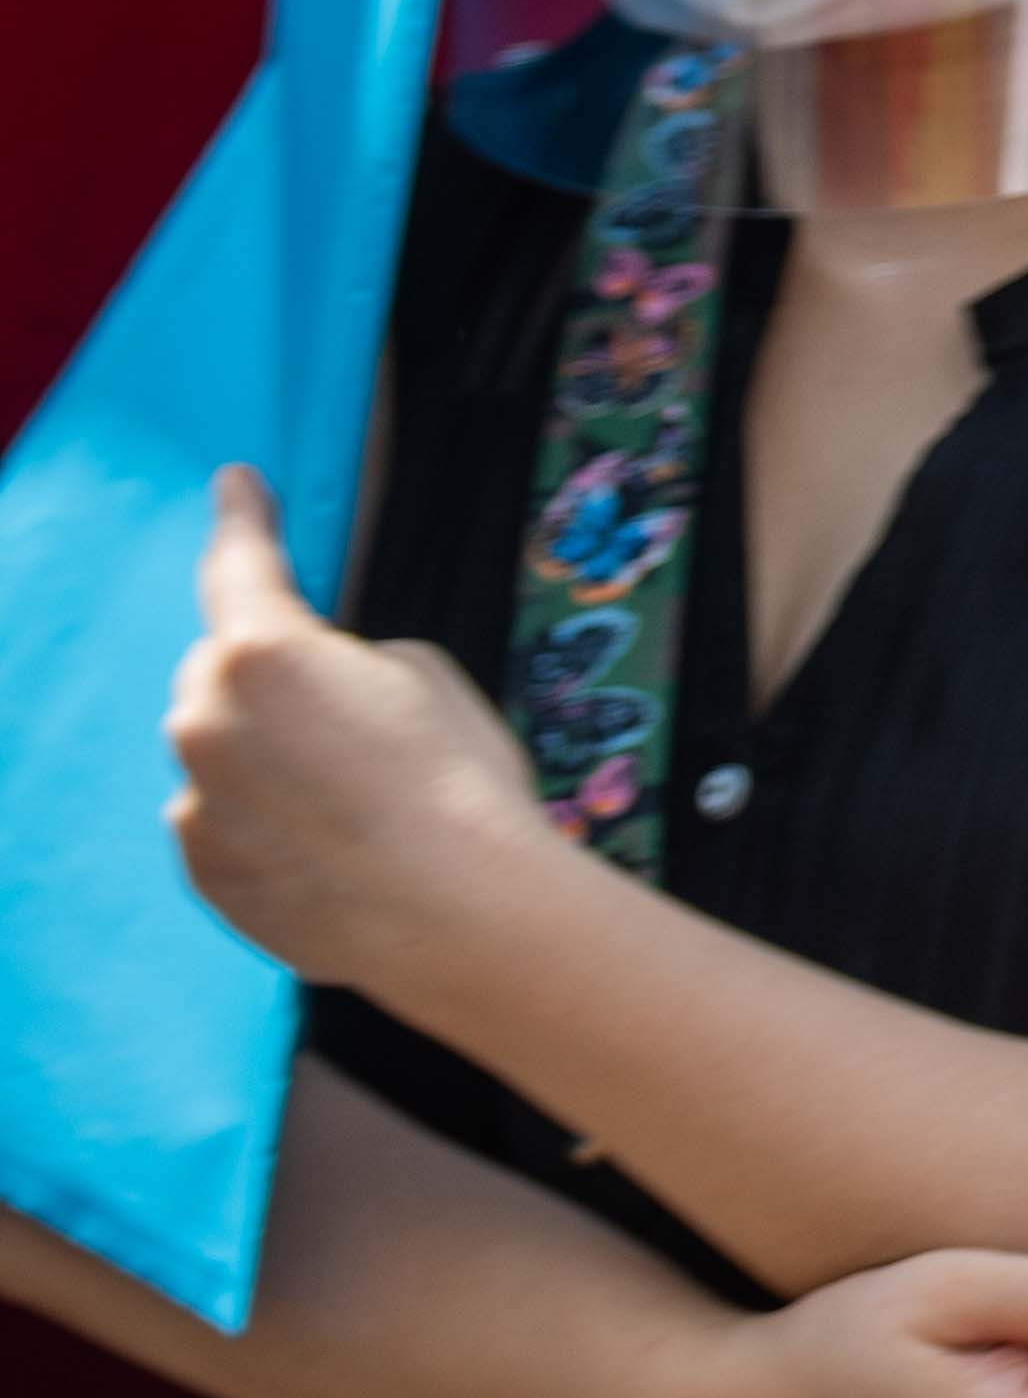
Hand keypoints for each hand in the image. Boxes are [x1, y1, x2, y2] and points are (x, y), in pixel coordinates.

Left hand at [165, 469, 554, 989]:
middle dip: (269, 681)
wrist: (461, 913)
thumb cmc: (458, 782)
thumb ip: (347, 665)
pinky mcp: (203, 873)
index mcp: (263, 654)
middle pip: (219, 673)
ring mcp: (195, 805)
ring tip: (353, 800)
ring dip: (265, 758)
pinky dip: (264, 823)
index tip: (235, 483)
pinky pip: (221, 823)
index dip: (243, 517)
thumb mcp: (424, 677)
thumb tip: (315, 699)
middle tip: (350, 718)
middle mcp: (206, 723)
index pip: (240, 565)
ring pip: (219, 753)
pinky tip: (334, 846)